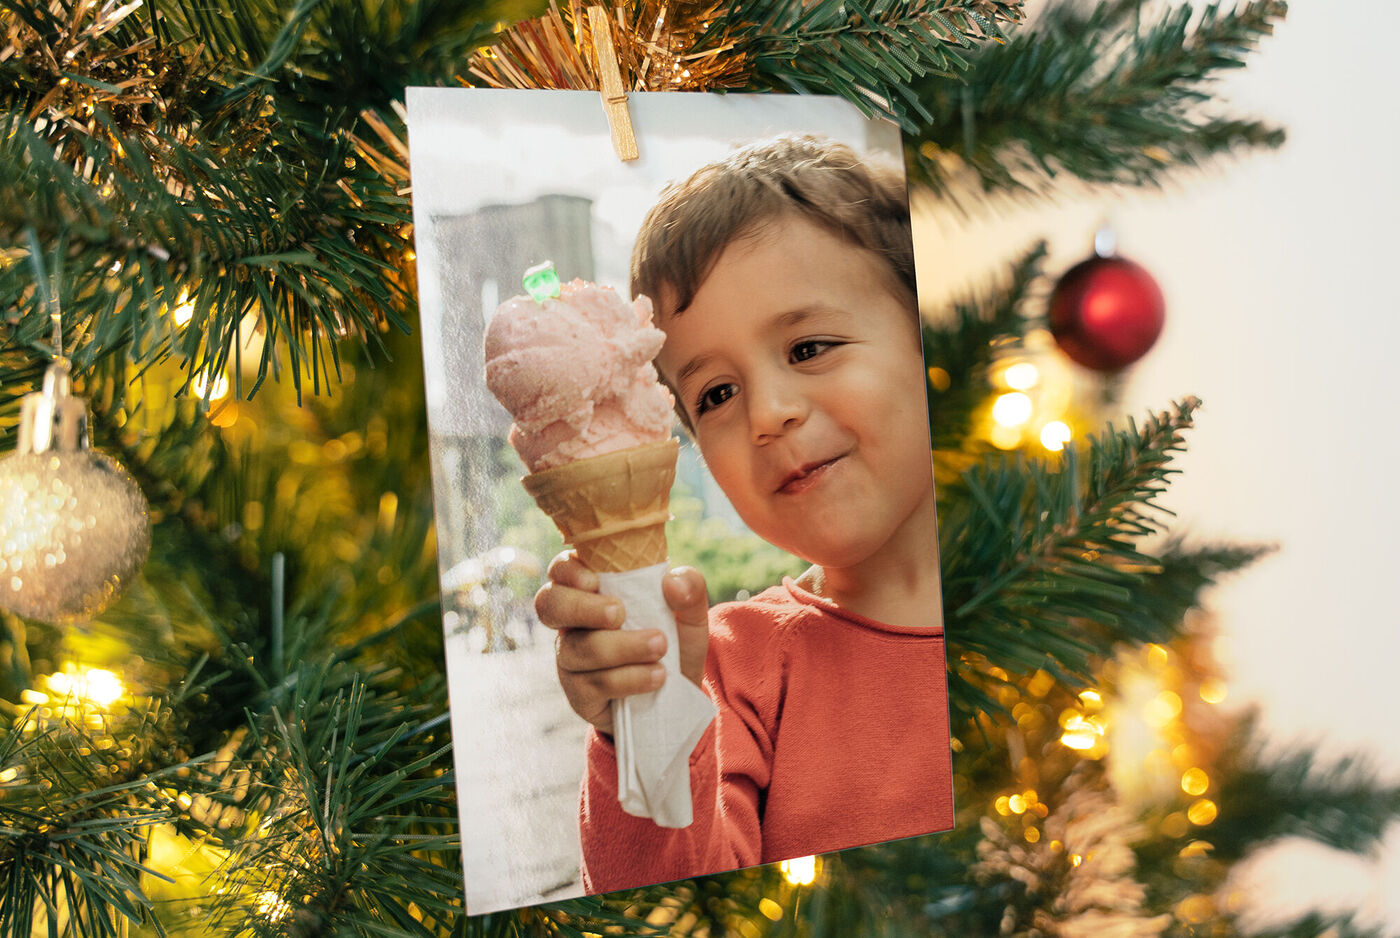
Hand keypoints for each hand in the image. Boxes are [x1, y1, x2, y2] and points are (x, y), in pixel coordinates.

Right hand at [535, 551, 709, 733]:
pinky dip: (629, 678)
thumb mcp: (690, 612)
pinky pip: (594, 684)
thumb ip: (689, 588)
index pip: (560, 570)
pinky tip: (657, 676)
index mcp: (591, 591)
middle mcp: (572, 622)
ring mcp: (571, 659)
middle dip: (582, 607)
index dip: (568, 571)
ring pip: (577, 649)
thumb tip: (671, 582)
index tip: (595, 580)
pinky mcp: (579, 694)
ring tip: (660, 647)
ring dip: (622, 647)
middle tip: (620, 614)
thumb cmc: (674, 640)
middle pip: (549, 604)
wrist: (679, 693)